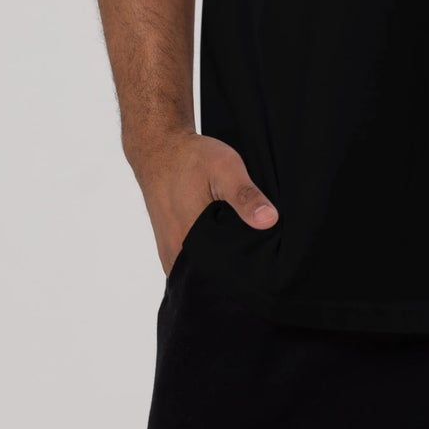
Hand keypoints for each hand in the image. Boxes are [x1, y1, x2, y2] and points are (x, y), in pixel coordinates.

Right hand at [127, 131, 279, 274]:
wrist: (159, 149)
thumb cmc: (191, 158)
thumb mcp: (225, 168)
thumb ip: (245, 195)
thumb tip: (269, 220)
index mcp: (189, 242)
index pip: (219, 278)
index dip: (242, 277)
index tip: (263, 273)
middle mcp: (175, 254)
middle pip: (209, 278)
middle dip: (232, 275)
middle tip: (257, 263)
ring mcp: (169, 252)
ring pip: (198, 272)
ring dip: (218, 267)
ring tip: (243, 255)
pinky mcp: (169, 245)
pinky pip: (189, 262)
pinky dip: (206, 258)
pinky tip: (223, 245)